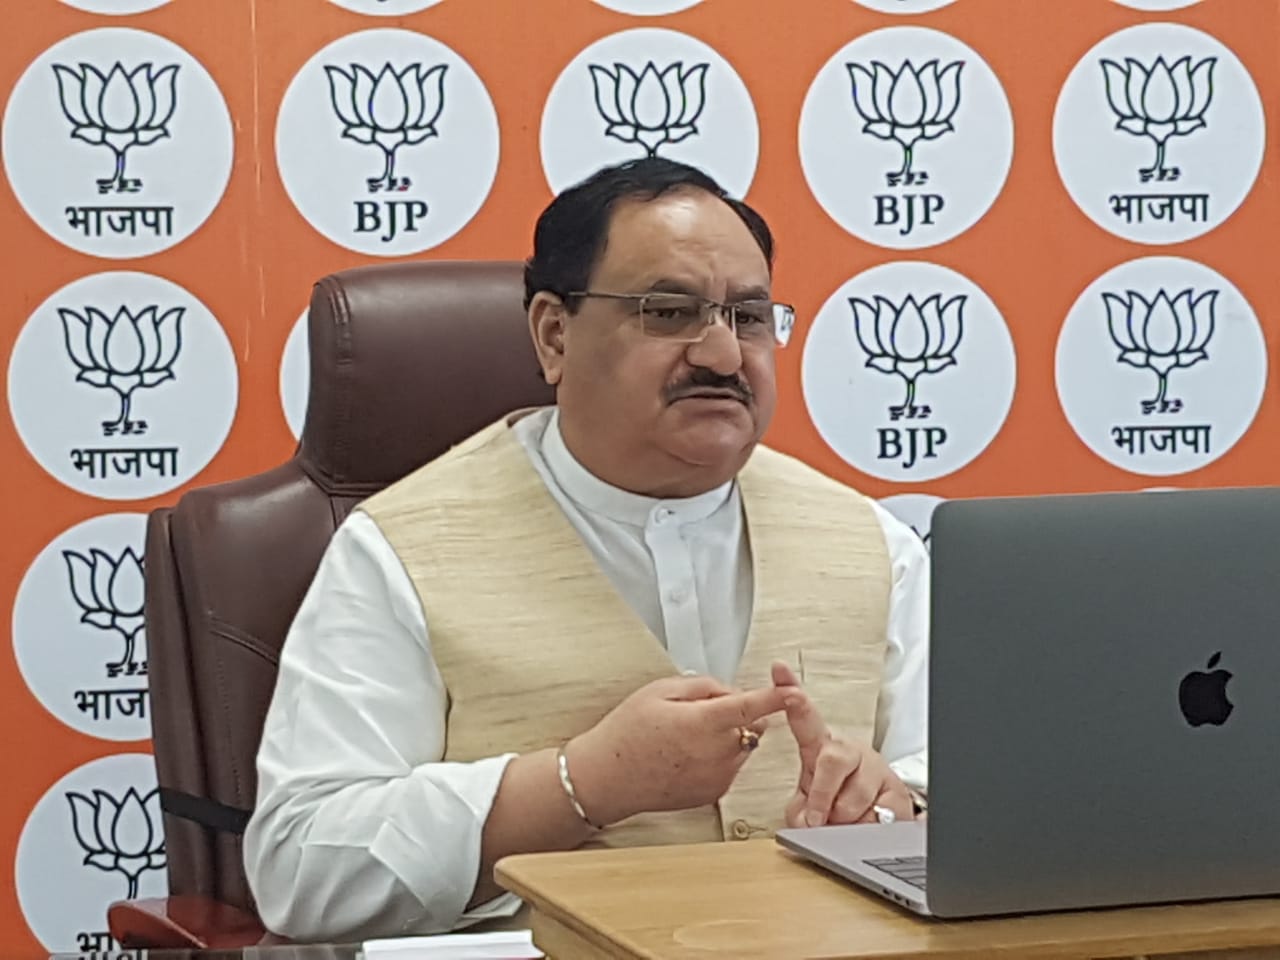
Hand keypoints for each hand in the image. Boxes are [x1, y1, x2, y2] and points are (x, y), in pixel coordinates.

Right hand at [566, 674, 794, 825]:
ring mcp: (716, 776)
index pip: (750, 706)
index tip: (794, 690)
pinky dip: (717, 756)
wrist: (607, 778)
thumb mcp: (658, 691)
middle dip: (736, 714)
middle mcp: (715, 753)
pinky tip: (685, 755)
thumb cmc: (626, 733)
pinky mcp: (713, 793)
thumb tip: (729, 692)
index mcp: (702, 723)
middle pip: (749, 725)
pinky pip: (729, 766)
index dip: (776, 697)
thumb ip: (702, 687)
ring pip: (741, 746)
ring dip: (727, 736)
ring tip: (685, 737)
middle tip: (696, 712)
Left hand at [772, 662, 913, 827]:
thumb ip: (799, 813)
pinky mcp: (897, 790)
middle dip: (821, 794)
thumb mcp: (806, 805)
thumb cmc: (835, 801)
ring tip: (843, 821)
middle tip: (816, 817)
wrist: (878, 814)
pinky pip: (877, 816)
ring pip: (853, 797)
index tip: (780, 673)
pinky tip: (865, 823)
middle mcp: (848, 751)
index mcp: (821, 747)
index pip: (804, 718)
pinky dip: (865, 829)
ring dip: (843, 820)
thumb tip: (807, 822)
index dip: (793, 698)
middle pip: (832, 760)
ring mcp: (874, 767)